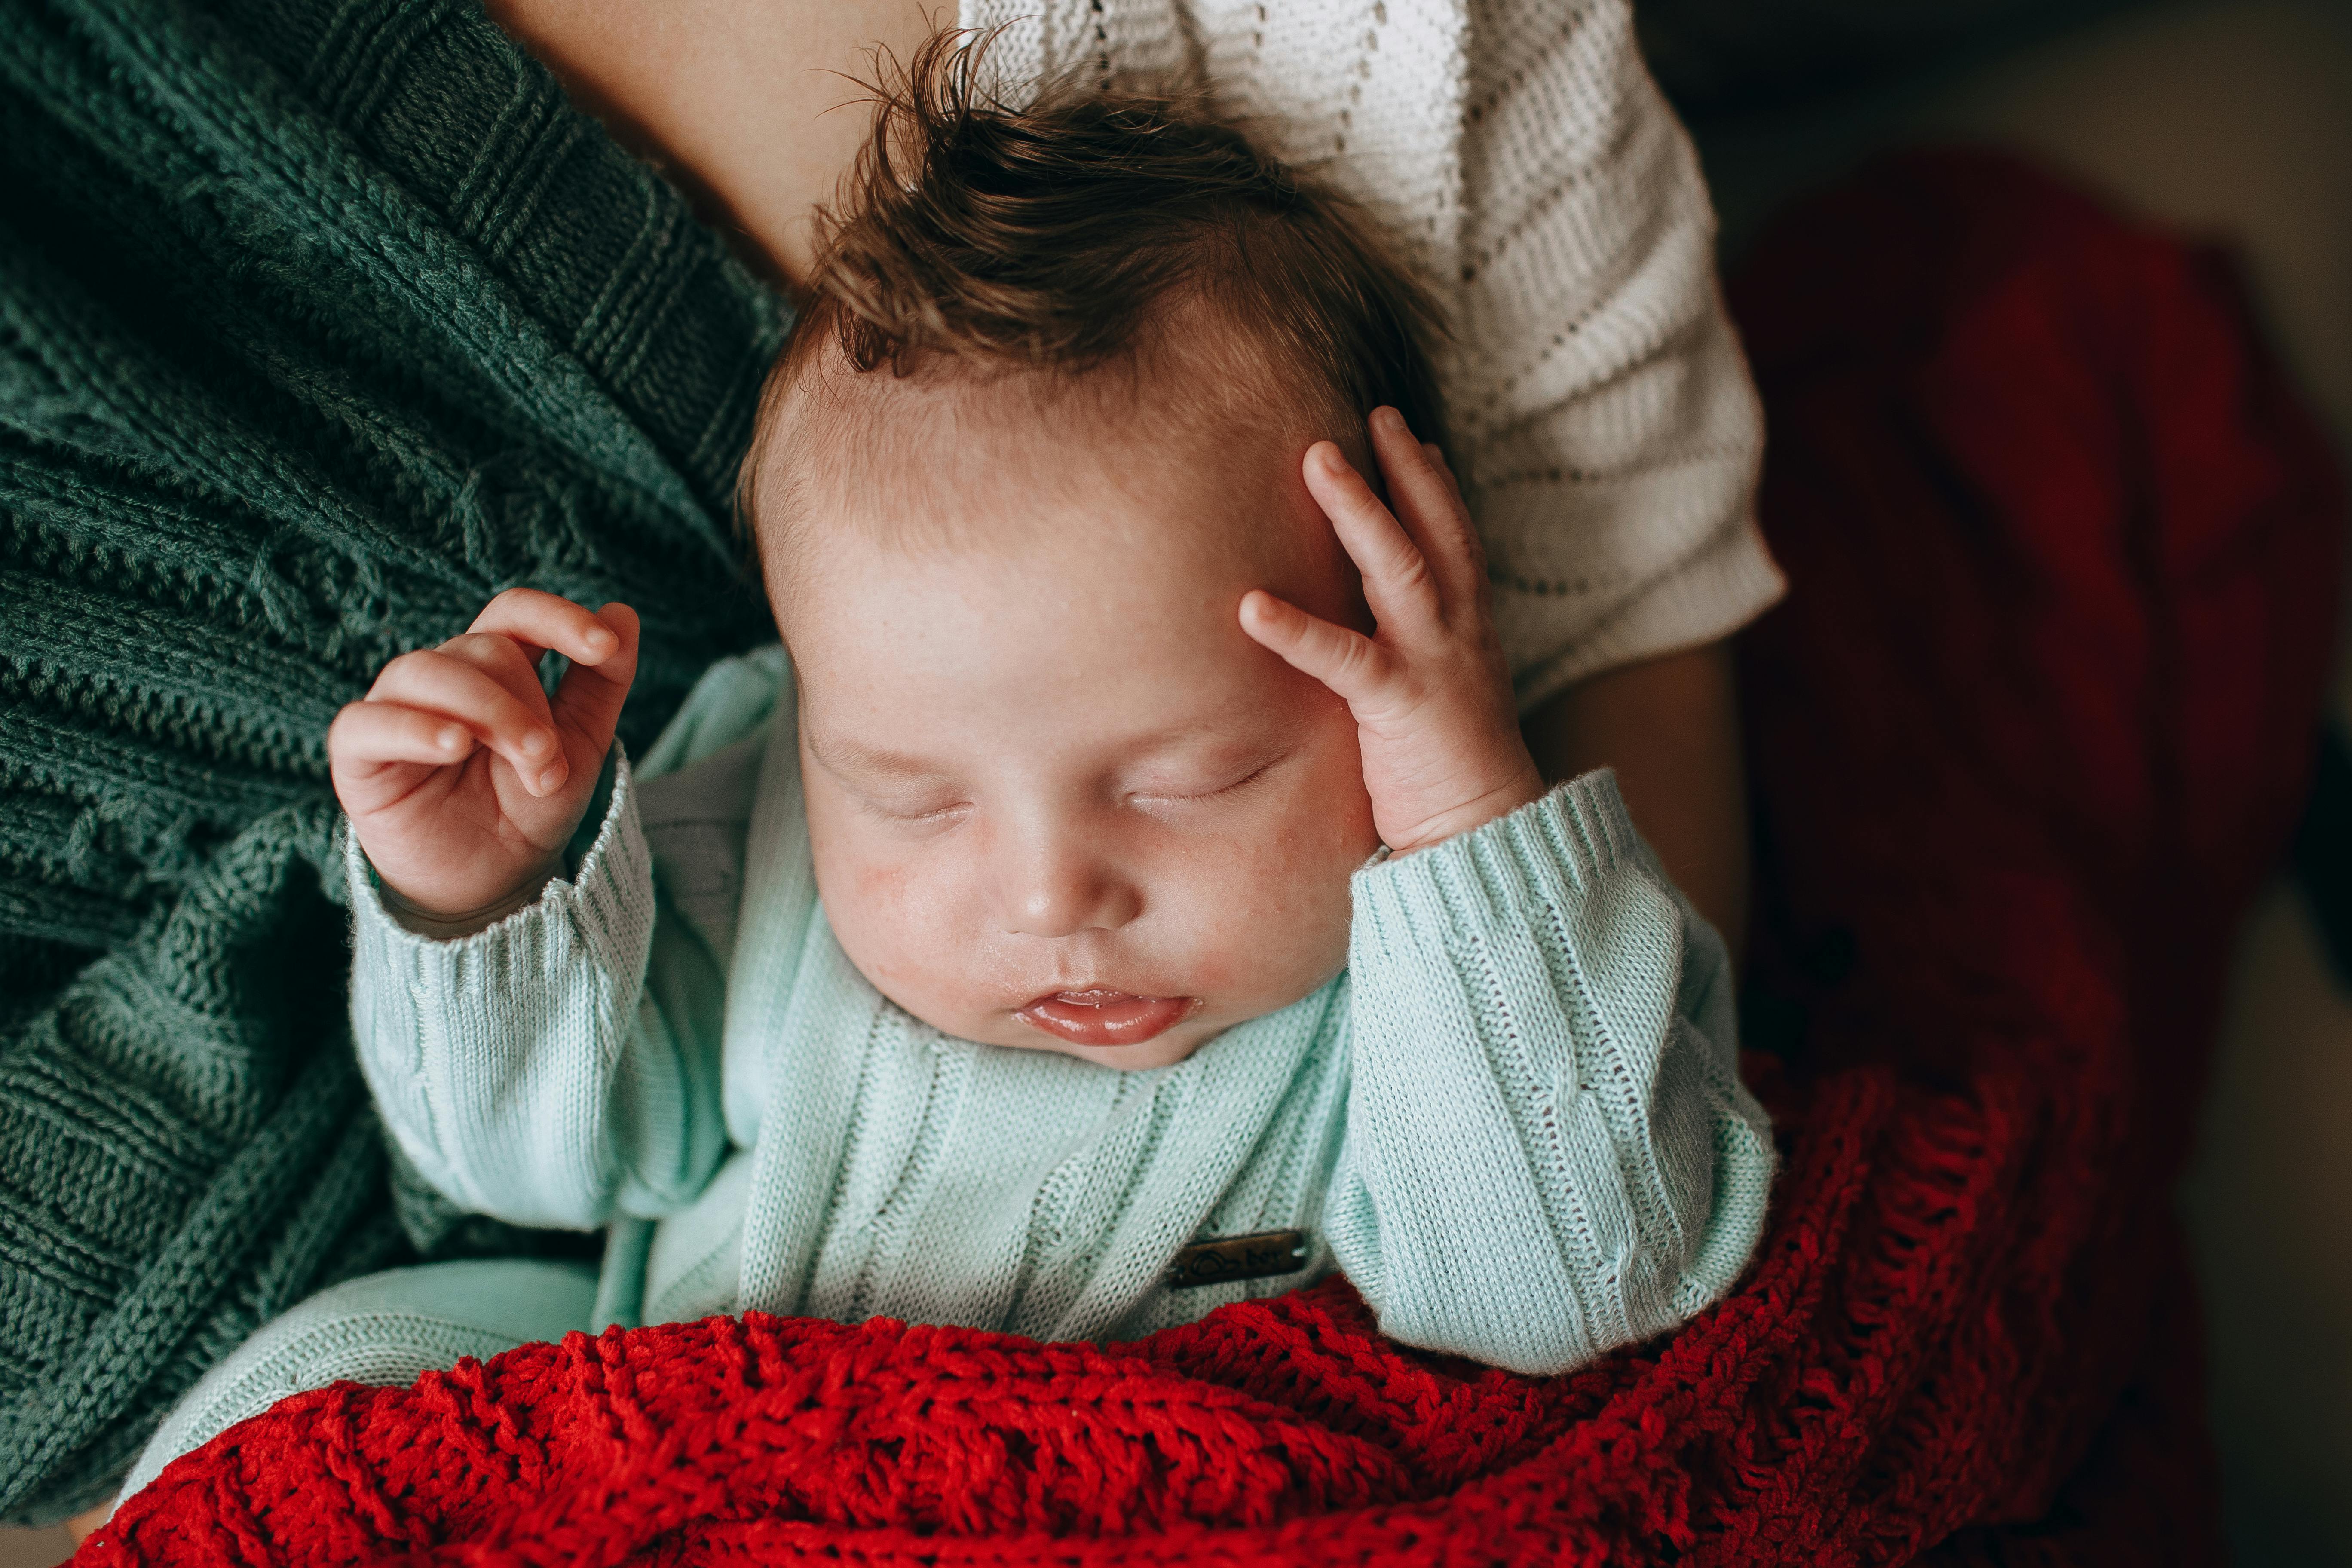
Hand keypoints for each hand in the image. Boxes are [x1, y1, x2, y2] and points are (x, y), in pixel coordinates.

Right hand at [329, 588, 639, 931]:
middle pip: (483, 650)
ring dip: (488, 712)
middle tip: (549, 767)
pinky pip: (367, 722)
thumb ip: (600, 683)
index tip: (604, 645)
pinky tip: (453, 744)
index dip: (557, 618)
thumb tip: (622, 612)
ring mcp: (394, 709)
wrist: (495, 882)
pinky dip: (412, 727)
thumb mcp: (580, 746)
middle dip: (529, 707)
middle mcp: (440, 677)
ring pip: (428, 671)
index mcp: (493, 668)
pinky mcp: (358, 753)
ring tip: (528, 760)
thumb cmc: (529, 808)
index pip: (514, 613)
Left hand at [1240, 407, 1544, 855]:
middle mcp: (1459, 633)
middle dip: (1405, 469)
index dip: (1435, 485)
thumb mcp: (1440, 692)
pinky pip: (1343, 658)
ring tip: (1317, 459)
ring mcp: (1434, 664)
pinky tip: (1249, 606)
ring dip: (1359, 510)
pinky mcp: (1400, 707)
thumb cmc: (1451, 769)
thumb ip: (1412, 651)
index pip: (1457, 539)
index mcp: (1468, 629)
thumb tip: (1378, 626)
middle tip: (1371, 415)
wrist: (1485, 833)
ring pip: (1399, 569)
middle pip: (1435, 532)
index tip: (1410, 436)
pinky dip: (1296, 629)